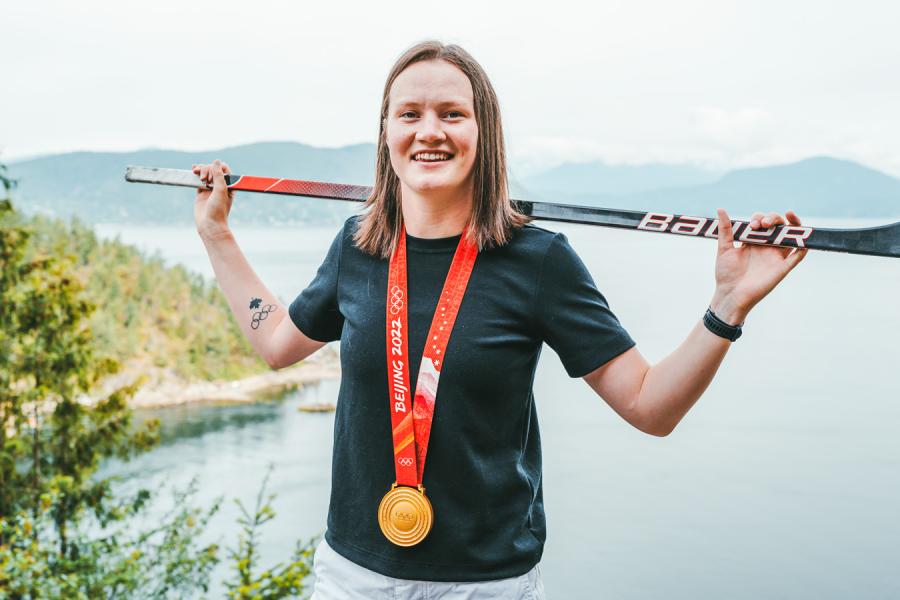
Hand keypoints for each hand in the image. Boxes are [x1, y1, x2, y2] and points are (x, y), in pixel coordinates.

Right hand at [193, 159, 233, 239]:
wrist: (209, 225)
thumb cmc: (218, 210)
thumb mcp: (220, 191)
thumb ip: (218, 176)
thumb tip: (216, 161)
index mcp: (229, 186)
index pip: (224, 170)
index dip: (218, 167)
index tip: (213, 172)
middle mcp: (220, 186)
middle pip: (213, 170)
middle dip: (208, 170)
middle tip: (205, 179)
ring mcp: (210, 189)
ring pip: (205, 173)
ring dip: (202, 170)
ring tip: (199, 176)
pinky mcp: (201, 192)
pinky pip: (198, 180)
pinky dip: (196, 174)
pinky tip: (193, 169)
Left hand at [710, 208, 807, 323]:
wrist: (730, 295)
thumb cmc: (726, 274)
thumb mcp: (724, 249)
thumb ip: (725, 230)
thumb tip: (720, 209)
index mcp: (753, 241)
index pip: (762, 222)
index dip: (759, 218)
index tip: (752, 225)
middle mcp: (766, 247)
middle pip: (778, 225)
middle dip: (773, 218)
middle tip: (763, 224)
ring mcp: (776, 256)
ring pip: (792, 236)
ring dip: (792, 224)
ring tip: (787, 215)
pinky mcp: (783, 267)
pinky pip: (799, 255)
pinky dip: (804, 245)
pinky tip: (803, 236)